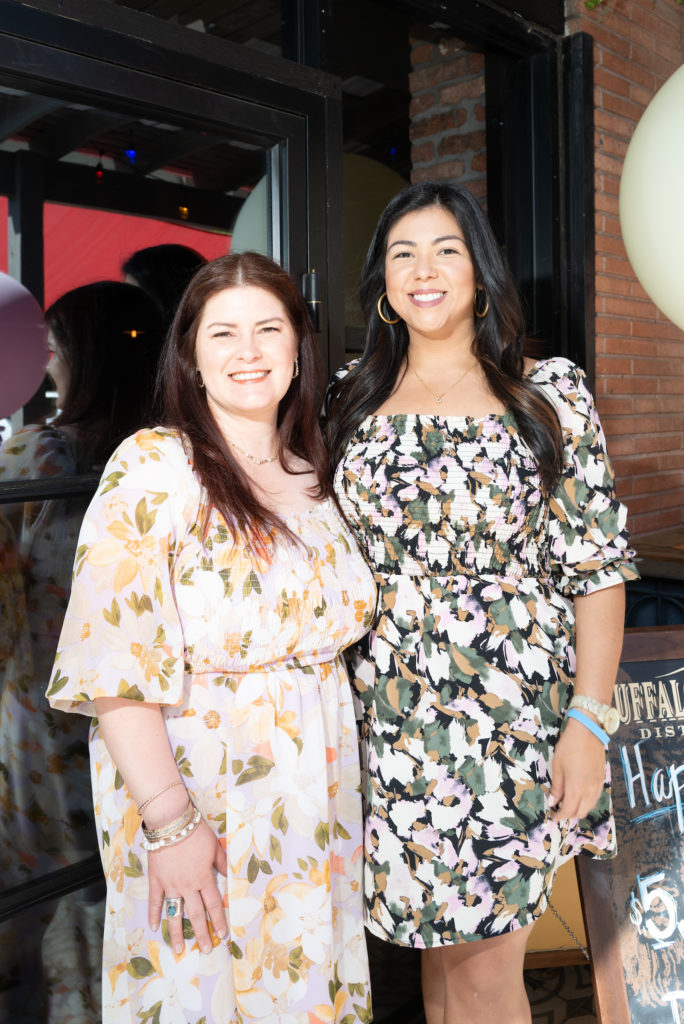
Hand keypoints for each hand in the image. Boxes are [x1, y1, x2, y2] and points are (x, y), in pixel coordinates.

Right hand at [147, 818, 227, 954]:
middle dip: (202, 933)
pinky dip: (154, 914)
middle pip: (197, 914)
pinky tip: (154, 927)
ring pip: (175, 913)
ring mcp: (170, 885)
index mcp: (204, 877)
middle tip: (206, 949)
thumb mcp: (214, 846)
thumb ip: (221, 862)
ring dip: (177, 933)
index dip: (219, 920)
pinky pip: (155, 901)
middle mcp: (188, 885)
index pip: (214, 904)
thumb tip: (231, 874)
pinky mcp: (156, 881)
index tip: (222, 934)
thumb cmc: (195, 832)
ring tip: (179, 950)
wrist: (171, 823)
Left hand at [548, 717, 606, 820]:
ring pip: (590, 807)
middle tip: (559, 809)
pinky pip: (595, 798)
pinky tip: (579, 795)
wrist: (588, 732)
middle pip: (581, 812)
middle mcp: (589, 790)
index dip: (560, 816)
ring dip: (579, 809)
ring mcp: (598, 785)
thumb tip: (553, 802)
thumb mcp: (557, 766)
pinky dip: (587, 802)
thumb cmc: (568, 747)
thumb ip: (556, 787)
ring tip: (568, 802)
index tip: (553, 816)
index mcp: (576, 787)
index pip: (569, 810)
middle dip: (569, 814)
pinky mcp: (602, 779)